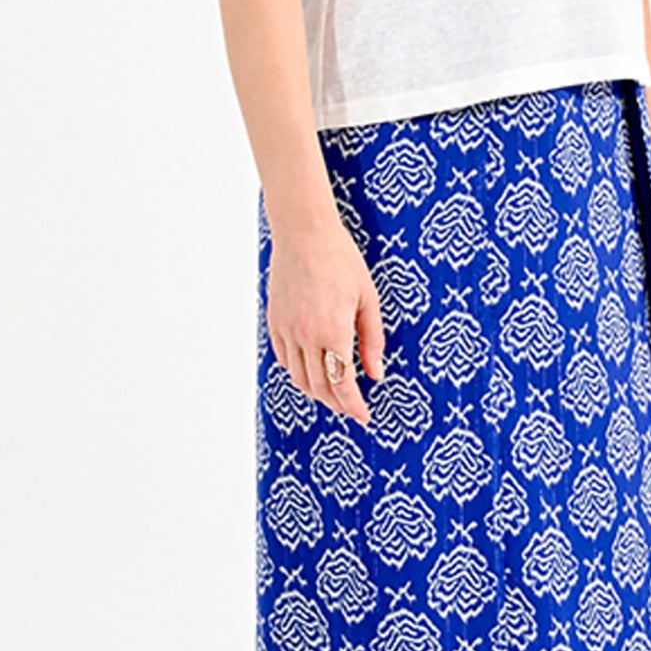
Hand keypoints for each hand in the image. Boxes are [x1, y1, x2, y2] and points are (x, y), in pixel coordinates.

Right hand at [267, 218, 386, 424]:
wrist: (304, 234)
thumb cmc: (341, 261)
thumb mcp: (367, 300)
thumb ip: (372, 340)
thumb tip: (376, 373)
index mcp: (333, 331)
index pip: (342, 384)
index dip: (353, 405)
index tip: (364, 416)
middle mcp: (306, 336)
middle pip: (320, 387)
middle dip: (338, 404)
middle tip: (352, 408)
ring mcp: (287, 330)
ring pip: (299, 378)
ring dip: (318, 392)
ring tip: (334, 394)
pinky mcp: (275, 322)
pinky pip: (285, 359)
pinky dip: (299, 373)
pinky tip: (313, 370)